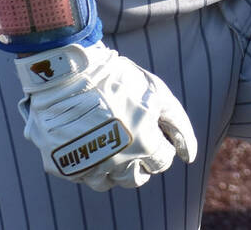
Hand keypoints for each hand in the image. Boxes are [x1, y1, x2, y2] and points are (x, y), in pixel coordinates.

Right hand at [13, 41, 197, 190]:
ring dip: (113, 167)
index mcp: (144, 146)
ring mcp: (87, 167)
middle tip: (131, 139)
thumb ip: (178, 125)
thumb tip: (189, 156)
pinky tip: (84, 139)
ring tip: (108, 141)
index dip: (159, 144)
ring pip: (106, 182)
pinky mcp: (61, 166)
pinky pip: (79, 175)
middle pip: (135, 179)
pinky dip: (85, 163)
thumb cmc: (117, 78)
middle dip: (139, 162)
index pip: (162, 162)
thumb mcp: (157, 93)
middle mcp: (117, 164)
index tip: (150, 128)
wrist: (66, 69)